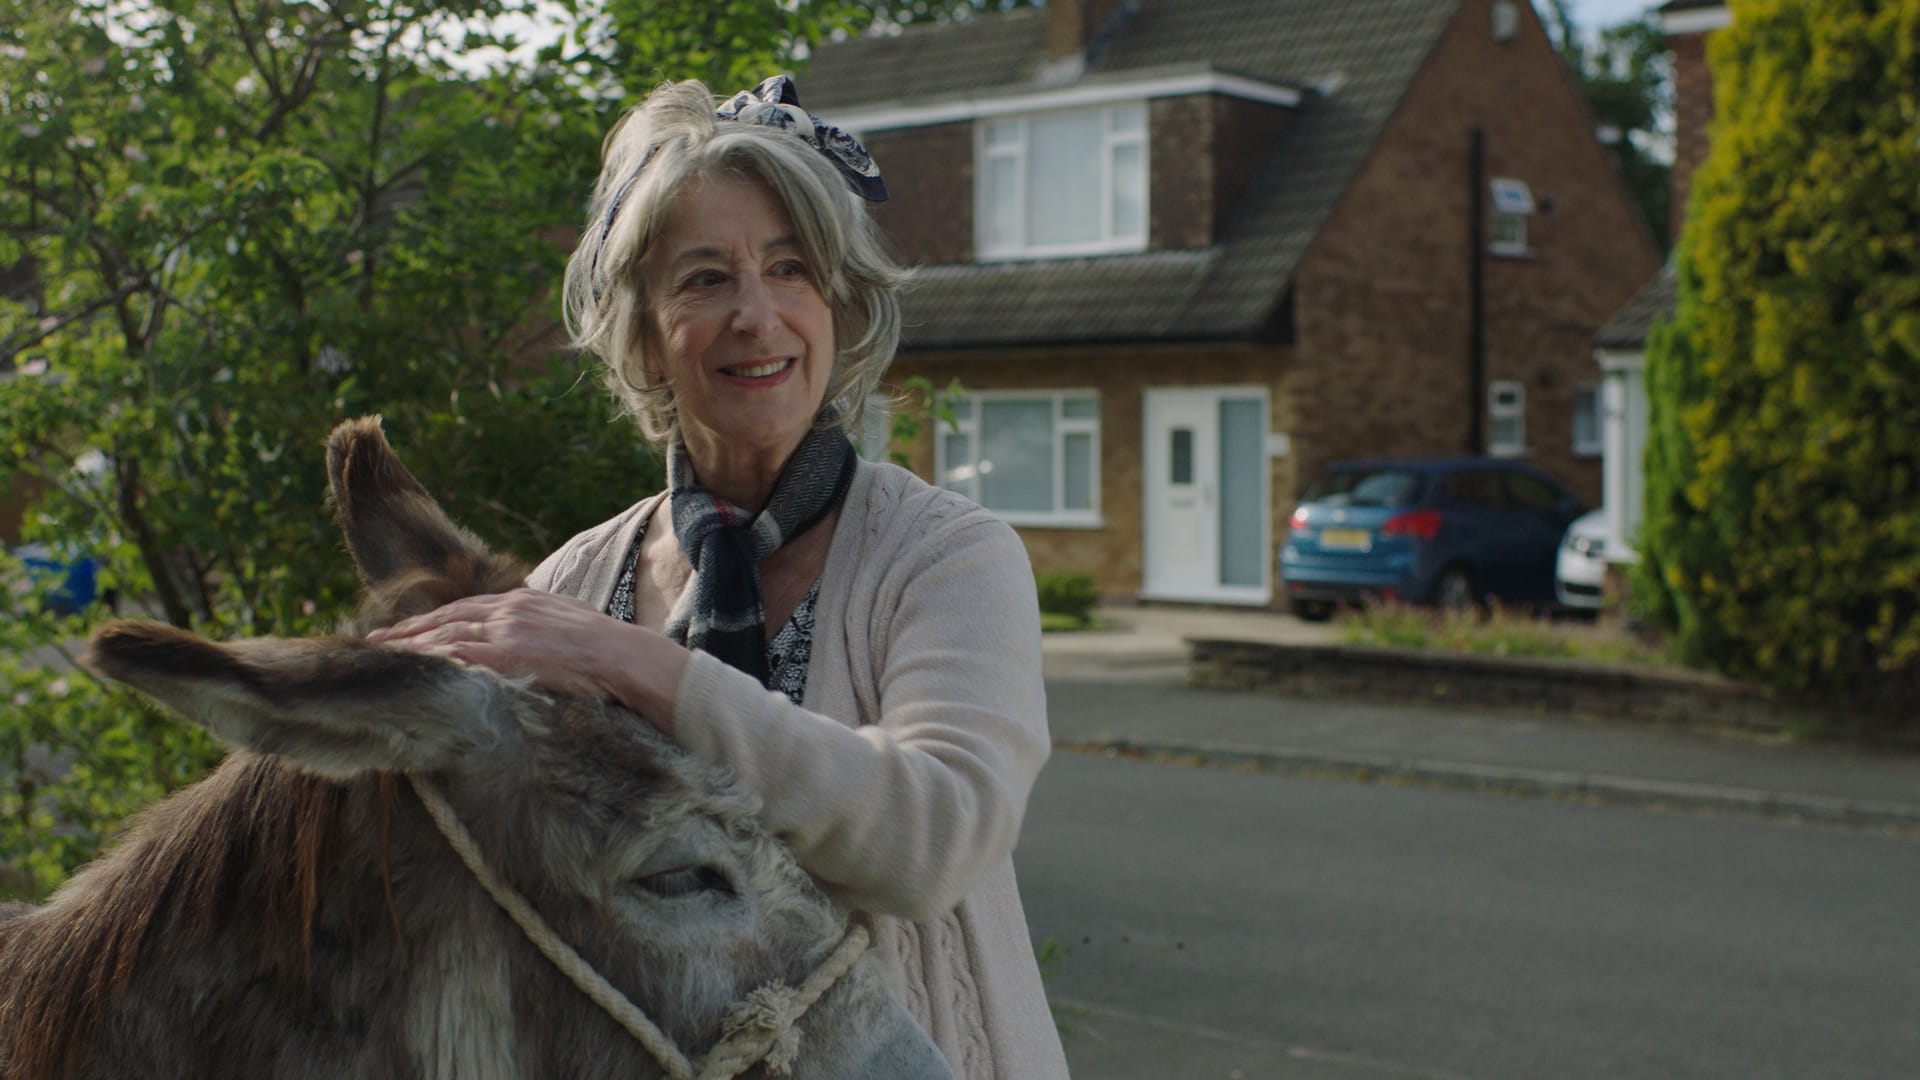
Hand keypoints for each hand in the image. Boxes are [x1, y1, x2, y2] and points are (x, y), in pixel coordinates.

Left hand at [366, 589, 685, 723]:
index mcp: (523, 601)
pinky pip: (461, 656)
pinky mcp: (511, 654)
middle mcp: (509, 609)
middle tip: (372, 642)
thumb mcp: (566, 622)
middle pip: (445, 618)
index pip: (464, 608)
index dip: (429, 620)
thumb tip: (524, 642)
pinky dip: (433, 659)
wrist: (629, 657)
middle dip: (407, 631)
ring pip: (445, 635)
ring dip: (409, 646)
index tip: (403, 630)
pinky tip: (412, 668)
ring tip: (379, 656)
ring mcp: (508, 631)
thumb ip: (538, 625)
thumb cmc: (606, 648)